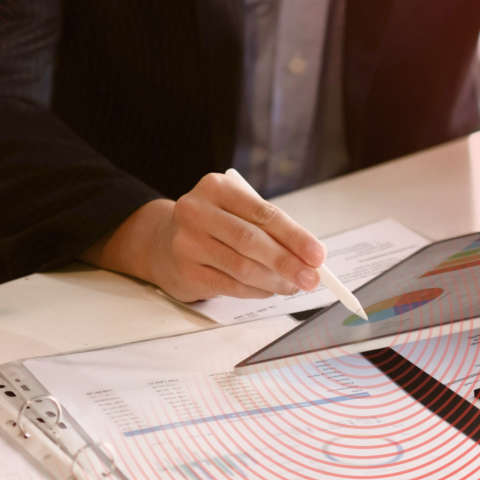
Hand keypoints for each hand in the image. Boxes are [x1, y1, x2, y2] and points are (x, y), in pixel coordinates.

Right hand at [82, 174, 328, 301]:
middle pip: (252, 240)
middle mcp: (196, 211)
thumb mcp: (235, 212)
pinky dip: (256, 291)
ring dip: (275, 281)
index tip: (318, 254)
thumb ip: (269, 229)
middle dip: (288, 262)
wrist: (162, 243)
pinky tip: (269, 290)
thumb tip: (309, 257)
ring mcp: (187, 242)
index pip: (263, 213)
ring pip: (242, 267)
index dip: (295, 236)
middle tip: (312, 278)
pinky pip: (231, 286)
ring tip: (293, 286)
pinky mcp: (186, 271)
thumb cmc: (212, 226)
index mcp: (216, 188)